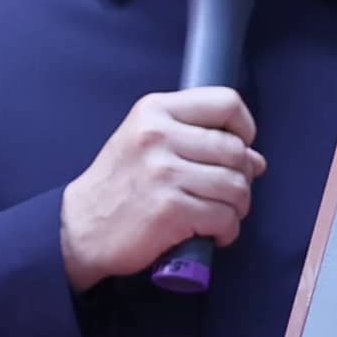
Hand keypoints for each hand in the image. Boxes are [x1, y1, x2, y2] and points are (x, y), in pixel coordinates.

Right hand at [60, 88, 265, 292]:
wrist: (79, 227)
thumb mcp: (145, 141)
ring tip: (221, 214)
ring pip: (235, 186)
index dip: (244, 127)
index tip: (239, 148)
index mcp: (155, 110)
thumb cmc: (119, 184)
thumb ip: (196, 139)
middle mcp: (159, 136)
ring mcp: (164, 173)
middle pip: (236, 149)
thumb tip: (256, 159)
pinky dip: (227, 230)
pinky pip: (224, 217)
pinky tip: (213, 233)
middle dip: (243, 176)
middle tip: (229, 193)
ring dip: (238, 207)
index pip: (226, 102)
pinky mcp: (170, 209)